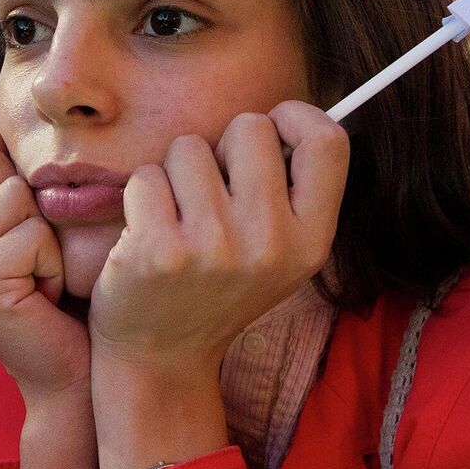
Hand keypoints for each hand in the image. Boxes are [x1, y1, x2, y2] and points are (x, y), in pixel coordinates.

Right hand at [0, 127, 89, 401]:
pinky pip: (30, 234)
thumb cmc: (67, 299)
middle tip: (38, 260)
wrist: (74, 375)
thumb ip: (7, 185)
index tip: (21, 208)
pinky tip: (46, 297)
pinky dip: (54, 263)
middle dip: (33, 203)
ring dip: (48, 236)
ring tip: (43, 279)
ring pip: (13, 194)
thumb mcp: (35, 230)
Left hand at [88, 102, 348, 378]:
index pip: (328, 141)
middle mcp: (271, 244)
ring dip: (176, 174)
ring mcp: (215, 248)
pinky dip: (141, 196)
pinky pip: (146, 176)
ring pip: (190, 147)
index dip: (296, 117)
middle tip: (211, 193)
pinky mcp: (161, 251)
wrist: (160, 356)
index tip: (272, 128)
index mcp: (312, 241)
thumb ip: (292, 188)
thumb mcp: (278, 251)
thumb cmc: (218, 286)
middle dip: (223, 147)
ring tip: (178, 221)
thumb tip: (290, 112)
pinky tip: (147, 235)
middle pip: (250, 127)